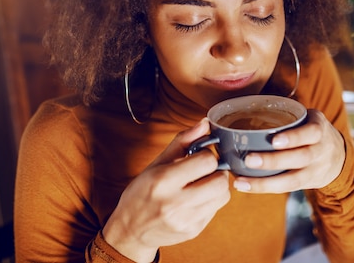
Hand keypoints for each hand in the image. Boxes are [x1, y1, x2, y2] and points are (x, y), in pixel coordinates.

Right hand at [102, 119, 229, 262]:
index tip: (198, 157)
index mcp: (163, 181)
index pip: (206, 161)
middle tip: (205, 171)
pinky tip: (196, 199)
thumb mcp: (157, 163)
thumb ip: (183, 141)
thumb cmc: (142, 191)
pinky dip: (211, 201)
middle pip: (220, 181)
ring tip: (201, 184)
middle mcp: (175, 203)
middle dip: (217, 171)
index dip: (206, 155)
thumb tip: (205, 123)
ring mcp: (186, 220)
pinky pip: (216, 209)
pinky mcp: (194, 231)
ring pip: (223, 196)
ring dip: (217, 186)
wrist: (130, 230)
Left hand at [233, 109, 345, 193]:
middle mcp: (320, 151)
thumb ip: (289, 116)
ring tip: (241, 181)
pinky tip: (244, 185)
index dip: (293, 137)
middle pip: (300, 158)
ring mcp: (315, 170)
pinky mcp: (307, 184)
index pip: (311, 133)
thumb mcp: (309, 119)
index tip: (274, 140)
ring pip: (293, 180)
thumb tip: (248, 107)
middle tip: (249, 159)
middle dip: (274, 161)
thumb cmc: (312, 132)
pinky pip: (286, 188)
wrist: (338, 157)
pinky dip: (264, 188)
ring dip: (265, 182)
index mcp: (319, 129)